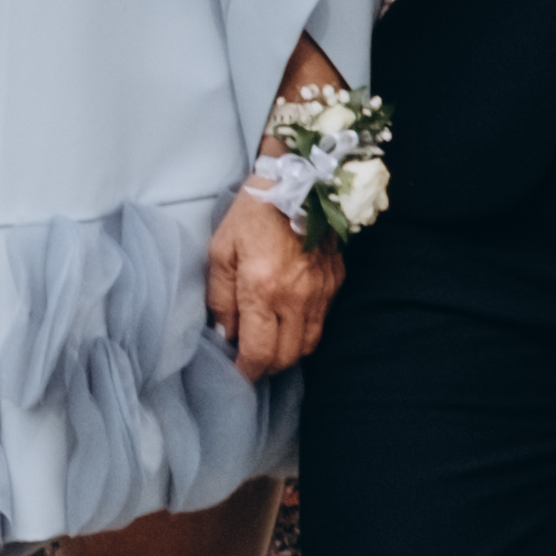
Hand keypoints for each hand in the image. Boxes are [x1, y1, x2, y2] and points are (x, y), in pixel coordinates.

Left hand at [204, 194, 343, 375]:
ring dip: (287, 353)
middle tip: (249, 361)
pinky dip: (303, 331)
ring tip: (268, 344)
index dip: (246, 371)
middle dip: (266, 367)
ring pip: (308, 345)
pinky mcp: (335, 283)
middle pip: (286, 357)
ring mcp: (321, 292)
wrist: (299, 181)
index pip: (258, 352)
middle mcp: (296, 298)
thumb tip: (225, 334)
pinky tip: (287, 320)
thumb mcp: (221, 251)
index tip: (235, 373)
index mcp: (262, 289)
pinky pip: (321, 322)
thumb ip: (220, 298)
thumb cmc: (252, 214)